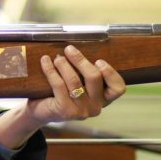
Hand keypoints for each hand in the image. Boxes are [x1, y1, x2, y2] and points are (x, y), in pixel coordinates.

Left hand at [0, 45, 126, 149]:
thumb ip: (84, 71)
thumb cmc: (62, 93)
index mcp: (103, 99)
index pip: (118, 88)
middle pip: (94, 77)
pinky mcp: (65, 111)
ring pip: (74, 80)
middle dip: (80, 60)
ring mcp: (81, 111)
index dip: (110, 73)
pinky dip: (51, 70)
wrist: (42, 111)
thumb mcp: (79, 83)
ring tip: (56, 57)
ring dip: (63, 64)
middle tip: (69, 49)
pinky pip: (58, 85)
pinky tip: (45, 61)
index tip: (98, 60)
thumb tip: (78, 48)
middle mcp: (95, 107)